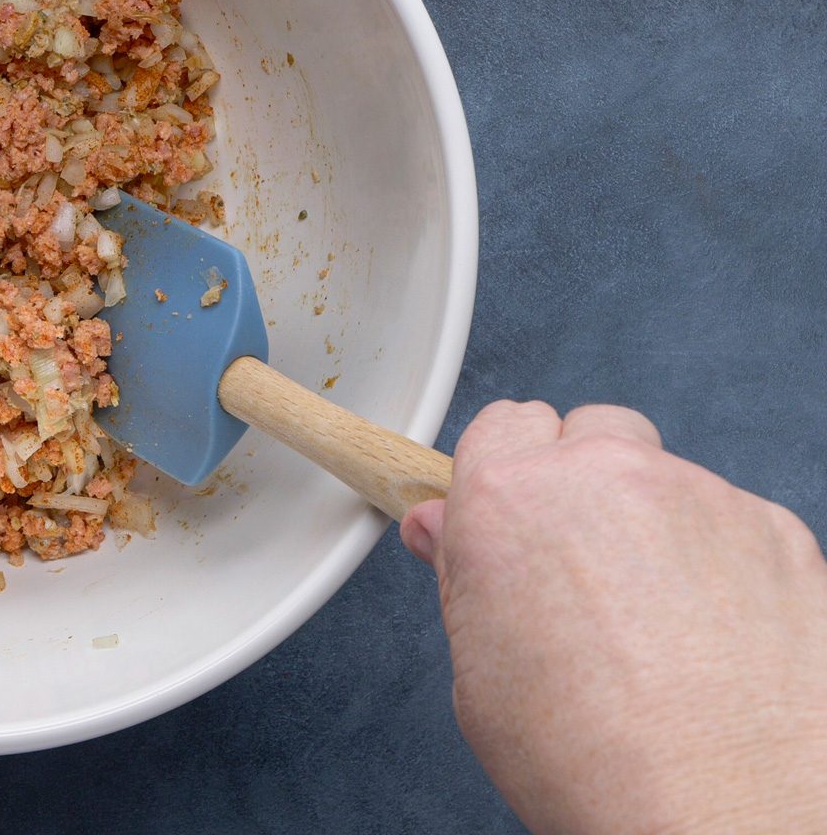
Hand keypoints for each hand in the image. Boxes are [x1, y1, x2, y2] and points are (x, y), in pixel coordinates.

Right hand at [401, 402, 826, 834]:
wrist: (727, 814)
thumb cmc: (596, 761)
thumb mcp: (481, 674)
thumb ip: (465, 576)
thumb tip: (445, 528)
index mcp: (508, 499)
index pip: (502, 424)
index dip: (504, 470)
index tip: (511, 511)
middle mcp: (603, 476)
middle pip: (588, 432)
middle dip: (581, 482)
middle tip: (579, 564)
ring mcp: (698, 495)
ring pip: (664, 475)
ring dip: (652, 521)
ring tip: (654, 618)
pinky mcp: (774, 527)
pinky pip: (732, 520)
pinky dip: (720, 560)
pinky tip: (713, 635)